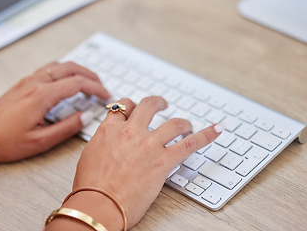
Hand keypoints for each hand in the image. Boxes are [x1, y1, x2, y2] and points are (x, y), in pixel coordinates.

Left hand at [0, 61, 110, 171]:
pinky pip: (48, 69)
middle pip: (70, 69)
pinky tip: (66, 81)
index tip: (106, 95)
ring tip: (88, 82)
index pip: (77, 84)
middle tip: (102, 86)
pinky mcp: (22, 84)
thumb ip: (67, 128)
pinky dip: (64, 71)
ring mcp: (28, 81)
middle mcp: (35, 83)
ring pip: (59, 66)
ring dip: (77, 71)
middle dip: (91, 76)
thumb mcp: (40, 141)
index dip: (96, 88)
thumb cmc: (3, 141)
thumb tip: (86, 116)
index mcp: (42, 96)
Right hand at [69, 96, 222, 228]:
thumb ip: (103, 143)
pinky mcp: (163, 161)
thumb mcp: (89, 156)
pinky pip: (190, 144)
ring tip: (186, 124)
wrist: (98, 204)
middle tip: (163, 105)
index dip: (131, 106)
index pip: (122, 107)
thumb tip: (110, 142)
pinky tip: (216, 130)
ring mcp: (148, 145)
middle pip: (148, 105)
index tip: (135, 109)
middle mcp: (130, 132)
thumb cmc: (90, 187)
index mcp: (109, 130)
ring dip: (182, 122)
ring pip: (173, 123)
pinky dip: (206, 135)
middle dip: (158, 103)